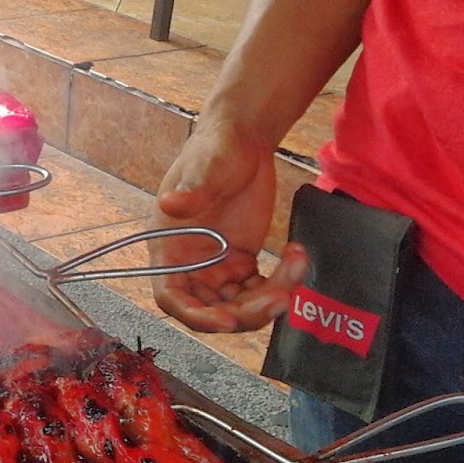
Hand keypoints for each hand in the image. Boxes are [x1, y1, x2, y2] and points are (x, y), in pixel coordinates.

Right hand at [149, 120, 308, 333]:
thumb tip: (169, 204)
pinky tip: (297, 256)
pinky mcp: (242, 262)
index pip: (171, 297)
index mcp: (167, 248)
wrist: (242, 141)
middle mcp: (189, 265)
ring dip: (270, 298)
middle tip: (280, 297)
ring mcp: (217, 266)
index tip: (227, 321)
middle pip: (211, 310)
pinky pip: (260, 289)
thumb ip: (190, 189)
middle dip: (246, 312)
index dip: (195, 315)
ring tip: (296, 264)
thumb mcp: (205, 167)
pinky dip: (282, 282)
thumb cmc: (214, 150)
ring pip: (240, 305)